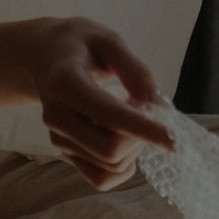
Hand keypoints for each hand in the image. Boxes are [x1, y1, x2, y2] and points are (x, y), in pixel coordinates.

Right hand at [20, 17, 172, 189]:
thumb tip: (160, 106)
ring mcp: (58, 139)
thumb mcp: (109, 40)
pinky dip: (124, 162)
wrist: (43, 56)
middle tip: (146, 106)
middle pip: (110, 150)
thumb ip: (135, 71)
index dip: (145, 129)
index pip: (110, 116)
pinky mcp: (66, 153)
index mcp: (64, 83)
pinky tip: (123, 133)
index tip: (175, 138)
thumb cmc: (80, 44)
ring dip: (134, 146)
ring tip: (129, 113)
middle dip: (142, 137)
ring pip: (111, 165)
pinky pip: (103, 177)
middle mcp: (56, 116)